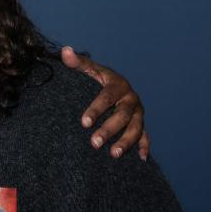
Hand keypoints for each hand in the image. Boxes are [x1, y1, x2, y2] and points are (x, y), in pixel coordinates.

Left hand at [61, 46, 150, 160]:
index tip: (83, 123)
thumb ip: (78, 63)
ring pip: (136, 128)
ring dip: (126, 142)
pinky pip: (145, 136)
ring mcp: (138, 113)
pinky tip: (141, 159)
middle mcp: (131, 99)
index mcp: (118, 85)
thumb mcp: (90, 71)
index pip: (106, 97)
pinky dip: (144, 147)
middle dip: (109, 130)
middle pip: (123, 116)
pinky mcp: (141, 124)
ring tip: (113, 155)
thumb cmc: (99, 80)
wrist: (118, 87)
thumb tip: (65, 51)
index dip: (96, 110)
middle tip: (94, 143)